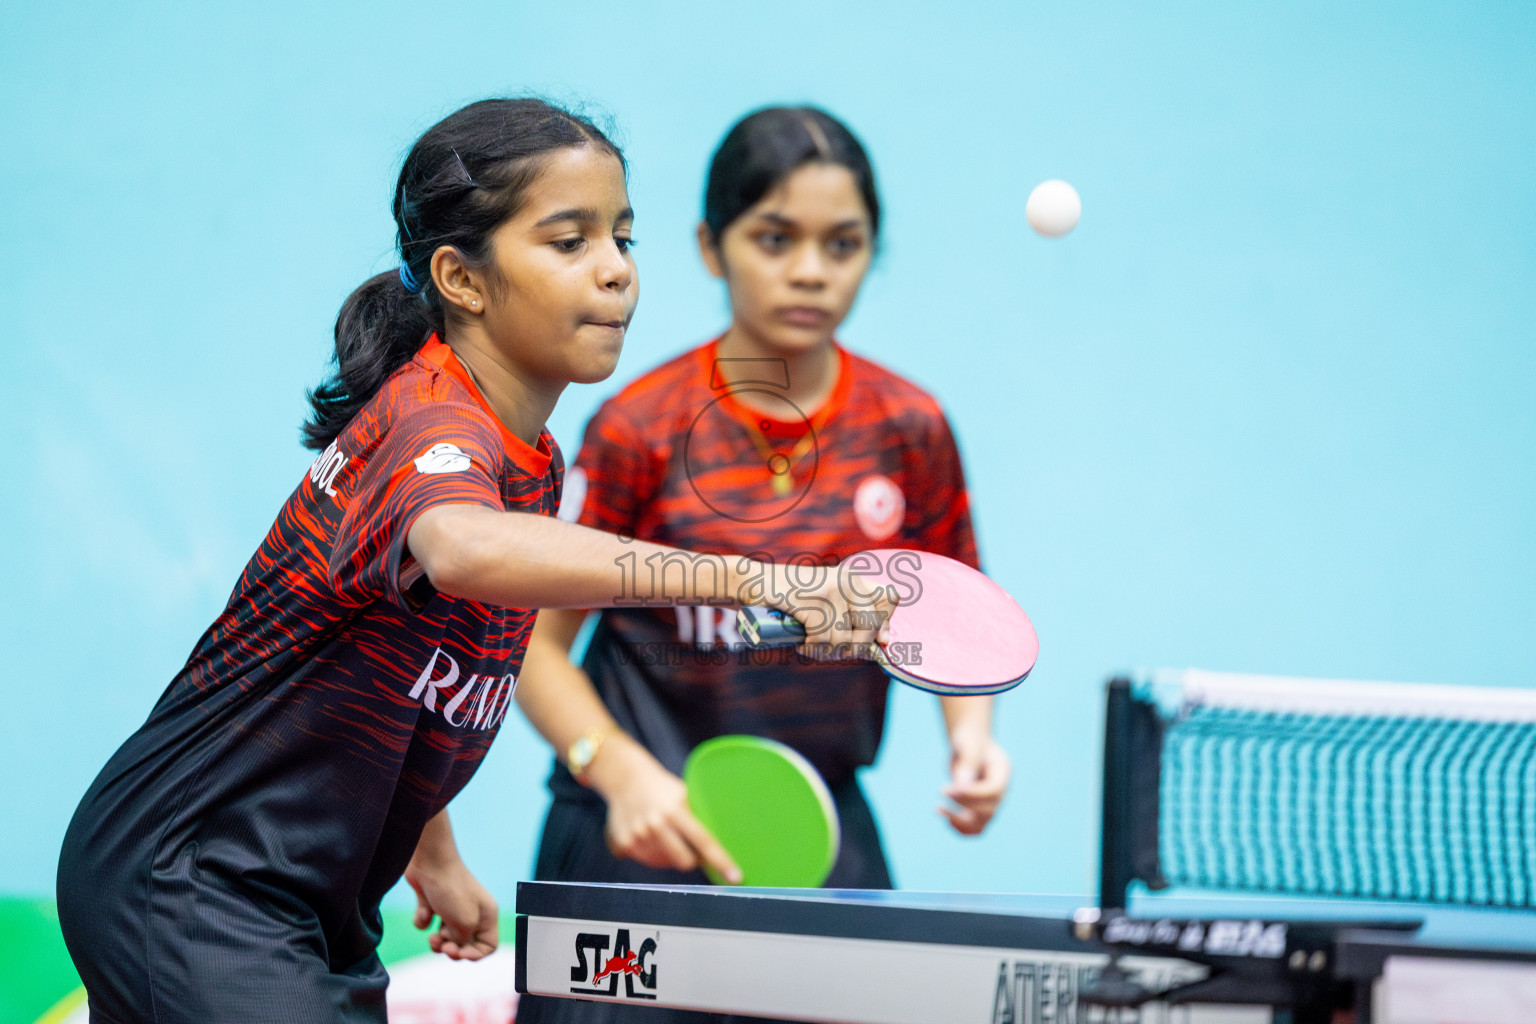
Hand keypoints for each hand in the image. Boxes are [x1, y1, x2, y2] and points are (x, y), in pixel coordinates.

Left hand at [402, 856, 497, 959]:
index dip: (475, 954)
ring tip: (432, 936)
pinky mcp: (433, 904)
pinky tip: (423, 910)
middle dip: (453, 949)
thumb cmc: (452, 888)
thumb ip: (465, 942)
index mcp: (486, 915)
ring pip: (445, 937)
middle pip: (465, 944)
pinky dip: (423, 920)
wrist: (428, 861)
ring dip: (437, 941)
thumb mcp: (465, 922)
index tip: (461, 953)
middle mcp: (471, 912)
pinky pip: (428, 924)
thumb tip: (458, 947)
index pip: (488, 945)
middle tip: (444, 945)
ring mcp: (451, 908)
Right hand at [597, 739, 742, 882]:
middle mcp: (656, 824)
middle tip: (692, 849)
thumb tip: (722, 839)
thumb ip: (697, 816)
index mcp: (675, 809)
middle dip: (692, 860)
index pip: (703, 840)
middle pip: (684, 861)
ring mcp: (639, 835)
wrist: (626, 779)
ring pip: (666, 863)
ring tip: (665, 834)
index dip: (721, 860)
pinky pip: (649, 861)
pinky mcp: (626, 844)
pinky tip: (651, 837)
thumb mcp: (683, 794)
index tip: (736, 877)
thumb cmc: (662, 788)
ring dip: (671, 855)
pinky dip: (655, 854)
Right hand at [768, 558, 894, 660]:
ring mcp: (831, 591)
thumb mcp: (825, 601)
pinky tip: (802, 646)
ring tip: (812, 647)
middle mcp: (847, 581)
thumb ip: (852, 616)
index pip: (891, 598)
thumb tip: (884, 642)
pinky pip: (824, 639)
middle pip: (870, 627)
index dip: (884, 623)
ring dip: (827, 653)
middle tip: (832, 650)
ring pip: (844, 639)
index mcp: (854, 579)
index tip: (870, 638)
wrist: (752, 581)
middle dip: (853, 648)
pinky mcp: (813, 602)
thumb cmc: (790, 598)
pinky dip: (813, 650)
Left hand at [940, 725, 1010, 834]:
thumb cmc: (969, 741)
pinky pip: (973, 829)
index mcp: (1003, 773)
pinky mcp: (979, 811)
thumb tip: (962, 782)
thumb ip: (969, 760)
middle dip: (963, 805)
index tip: (946, 789)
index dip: (970, 794)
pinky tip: (942, 814)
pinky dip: (958, 828)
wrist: (969, 746)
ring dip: (959, 822)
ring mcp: (991, 804)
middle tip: (942, 790)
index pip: (992, 792)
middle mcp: (1001, 792)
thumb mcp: (968, 743)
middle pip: (988, 811)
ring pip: (981, 825)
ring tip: (939, 809)